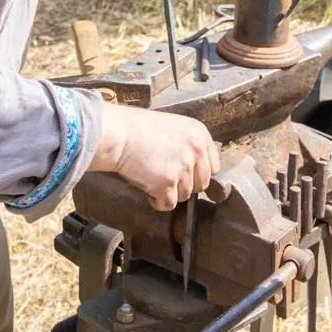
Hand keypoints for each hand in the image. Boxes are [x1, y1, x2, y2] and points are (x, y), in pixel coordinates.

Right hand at [91, 104, 220, 210]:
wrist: (118, 135)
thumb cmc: (137, 129)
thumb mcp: (173, 127)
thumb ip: (188, 145)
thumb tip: (194, 169)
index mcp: (199, 134)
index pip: (212, 166)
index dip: (196, 173)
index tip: (183, 174)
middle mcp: (196, 151)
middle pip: (201, 184)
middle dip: (183, 184)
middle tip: (163, 176)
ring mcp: (183, 168)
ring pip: (184, 196)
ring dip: (168, 191)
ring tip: (151, 176)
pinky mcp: (168, 184)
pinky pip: (168, 204)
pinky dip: (156, 200)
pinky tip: (146, 186)